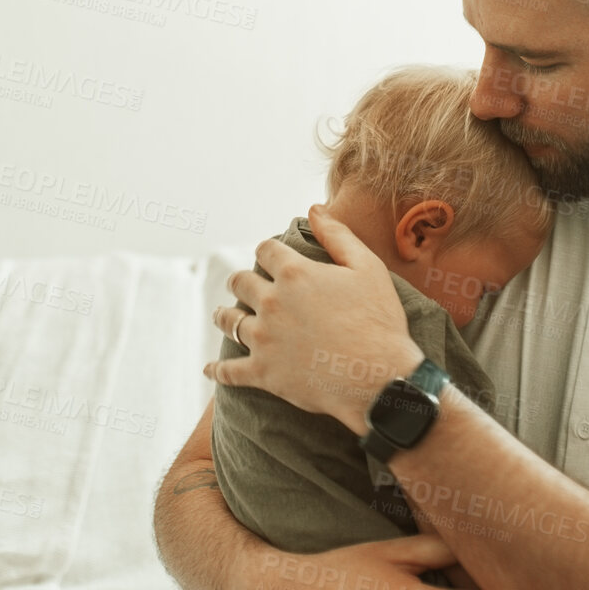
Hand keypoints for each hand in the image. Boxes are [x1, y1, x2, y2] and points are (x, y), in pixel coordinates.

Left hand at [206, 204, 421, 431]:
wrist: (380, 379)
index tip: (267, 256)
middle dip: (240, 281)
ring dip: (224, 315)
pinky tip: (208, 369)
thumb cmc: (378, 321)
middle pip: (240, 282)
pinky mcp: (263, 373)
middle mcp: (272, 302)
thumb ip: (338, 236)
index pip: (265, 250)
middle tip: (239, 285)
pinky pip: (229, 371)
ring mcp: (264, 339)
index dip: (266, 251)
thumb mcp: (367, 267)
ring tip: (221, 315)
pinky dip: (216, 370)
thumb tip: (315, 210)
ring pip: (229, 321)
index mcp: (294, 273)